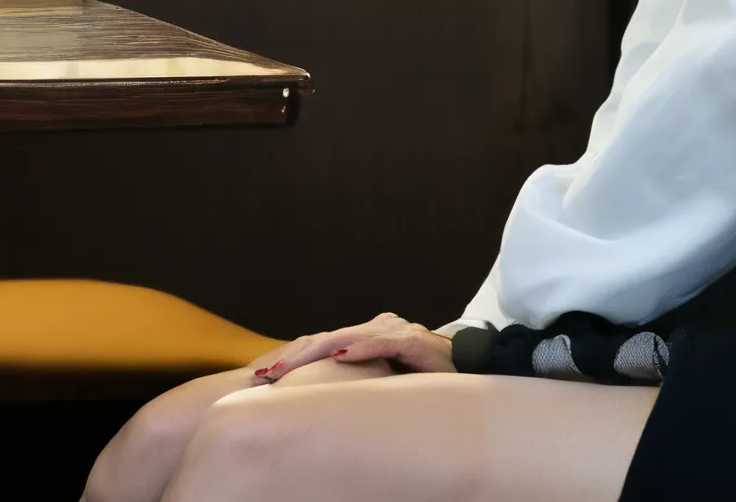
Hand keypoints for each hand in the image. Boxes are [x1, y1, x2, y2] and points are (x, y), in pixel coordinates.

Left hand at [248, 312, 455, 383]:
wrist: (472, 370)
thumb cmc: (425, 380)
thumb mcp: (384, 384)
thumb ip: (359, 384)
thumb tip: (321, 407)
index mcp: (368, 336)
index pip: (322, 346)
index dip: (293, 360)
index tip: (263, 378)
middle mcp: (378, 328)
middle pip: (326, 341)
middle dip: (292, 358)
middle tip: (263, 377)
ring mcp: (395, 331)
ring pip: (346, 339)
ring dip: (313, 354)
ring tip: (286, 369)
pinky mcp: (413, 341)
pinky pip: (382, 343)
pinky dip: (360, 348)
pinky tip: (340, 355)